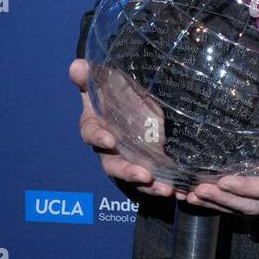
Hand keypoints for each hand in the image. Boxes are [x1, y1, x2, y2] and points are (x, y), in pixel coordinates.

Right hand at [69, 57, 176, 198]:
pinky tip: (182, 193)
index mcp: (95, 126)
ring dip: (150, 186)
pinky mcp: (147, 166)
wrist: (130, 101)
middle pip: (113, 165)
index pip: (91, 134)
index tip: (109, 140)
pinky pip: (154, 182)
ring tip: (166, 190)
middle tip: (144, 175)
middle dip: (128, 172)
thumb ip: (90, 76)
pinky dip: (166, 188)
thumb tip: (76, 65)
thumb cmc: (112, 91)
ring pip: (135, 178)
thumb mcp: (103, 81)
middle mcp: (109, 149)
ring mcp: (128, 160)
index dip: (99, 138)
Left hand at [182, 117, 258, 215]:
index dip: (247, 188)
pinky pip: (247, 203)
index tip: (223, 181)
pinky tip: (202, 196)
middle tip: (197, 191)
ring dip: (220, 204)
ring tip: (191, 196)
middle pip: (254, 205)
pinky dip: (224, 202)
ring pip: (247, 208)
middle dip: (225, 200)